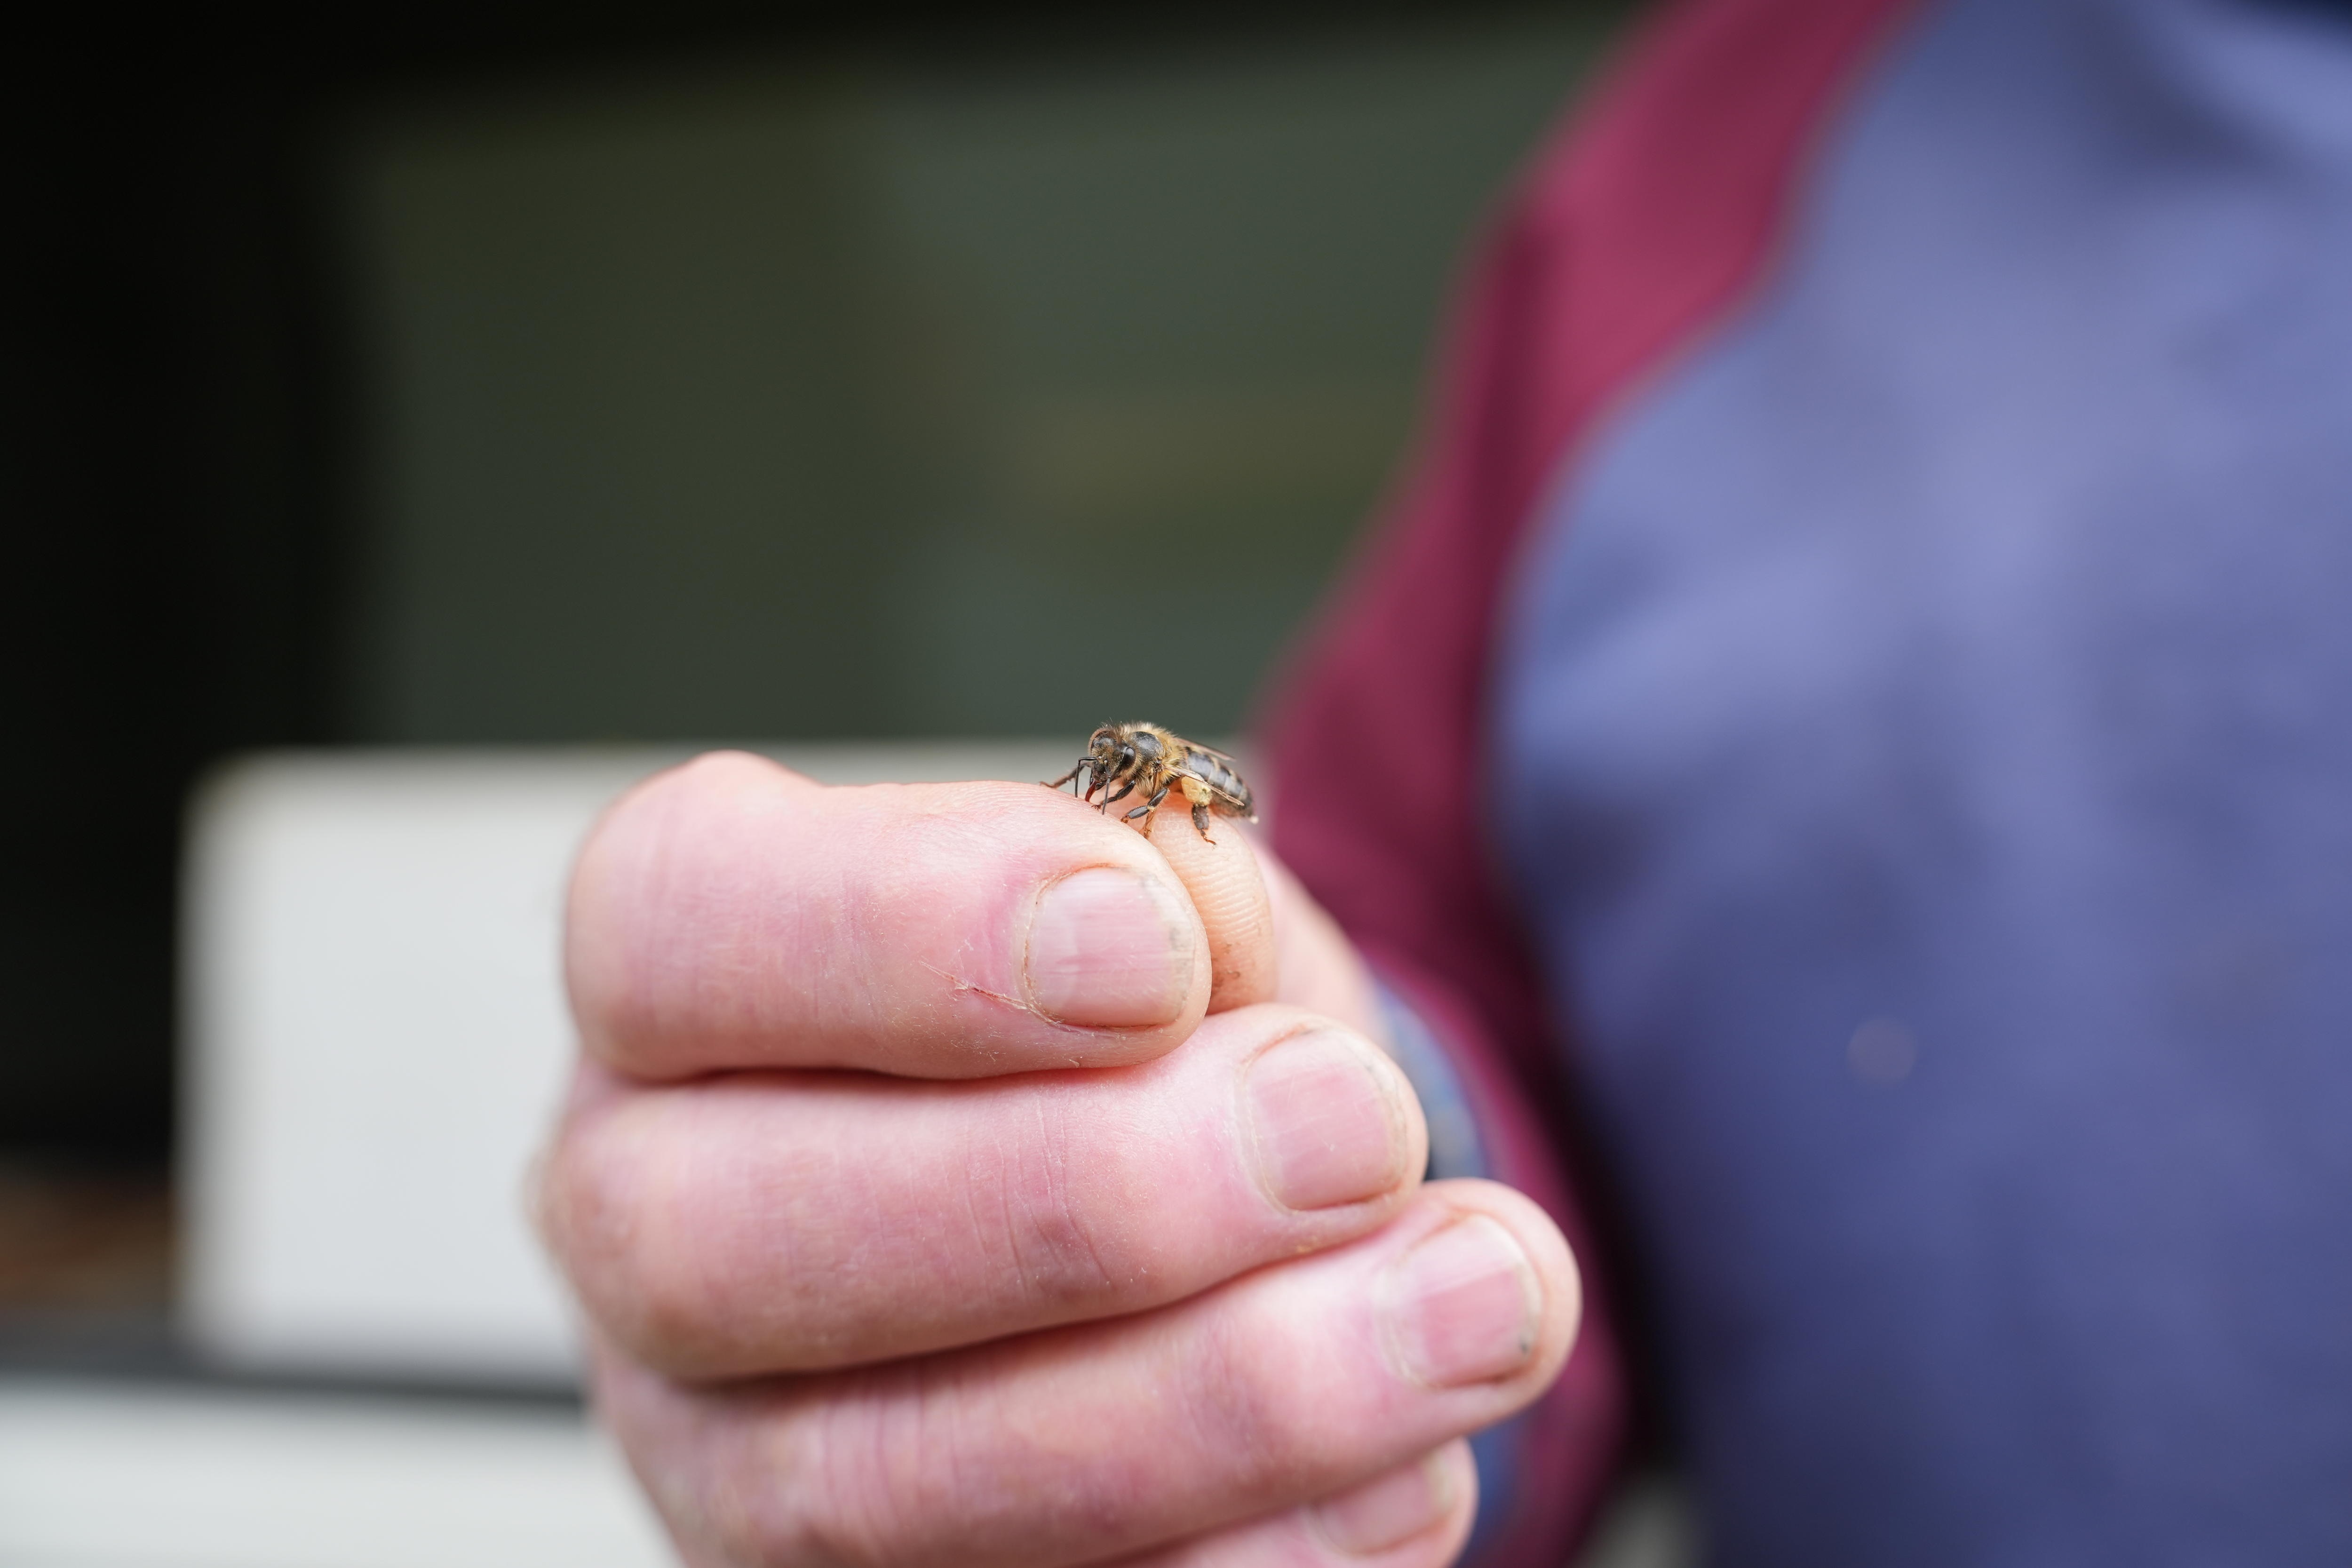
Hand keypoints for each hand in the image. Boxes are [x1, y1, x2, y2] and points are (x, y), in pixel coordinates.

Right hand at [539, 751, 1580, 1566]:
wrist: (1184, 1201)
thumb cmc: (1132, 1023)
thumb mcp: (1167, 907)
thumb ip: (1164, 889)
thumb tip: (1183, 919)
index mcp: (680, 989)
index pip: (674, 927)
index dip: (901, 933)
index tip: (1148, 947)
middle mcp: (649, 1225)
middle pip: (728, 1242)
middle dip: (1079, 1197)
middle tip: (1346, 1127)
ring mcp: (734, 1451)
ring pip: (876, 1487)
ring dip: (1223, 1399)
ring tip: (1478, 1295)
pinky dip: (1248, 1565)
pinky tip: (1410, 1471)